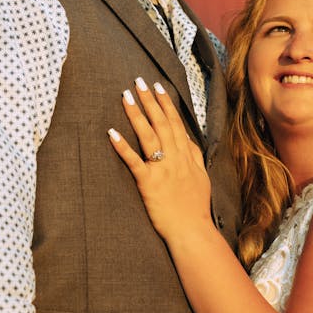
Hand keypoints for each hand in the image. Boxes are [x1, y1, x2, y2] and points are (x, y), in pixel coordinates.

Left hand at [108, 77, 211, 240]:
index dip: (166, 104)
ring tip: (126, 96)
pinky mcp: (149, 183)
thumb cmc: (195, 207)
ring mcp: (162, 170)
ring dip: (136, 115)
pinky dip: (122, 147)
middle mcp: (175, 158)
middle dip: (149, 101)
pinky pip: (134, 161)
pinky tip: (111, 133)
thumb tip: (187, 137)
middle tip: (138, 81)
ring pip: (148, 136)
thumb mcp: (201, 177)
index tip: (157, 87)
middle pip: (161, 123)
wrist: (192, 231)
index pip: (176, 123)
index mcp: (186, 156)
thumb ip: (194, 155)